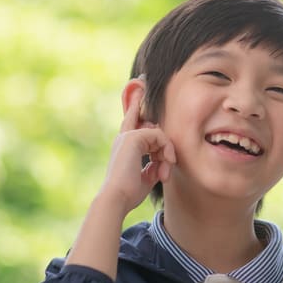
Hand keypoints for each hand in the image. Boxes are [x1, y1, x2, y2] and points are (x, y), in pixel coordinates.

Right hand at [98, 87, 175, 212]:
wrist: (116, 198)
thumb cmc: (128, 193)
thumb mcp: (145, 177)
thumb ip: (154, 166)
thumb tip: (163, 163)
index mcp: (123, 147)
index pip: (131, 122)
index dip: (135, 105)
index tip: (138, 84)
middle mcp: (123, 138)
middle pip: (142, 119)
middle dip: (150, 122)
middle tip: (158, 149)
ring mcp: (127, 136)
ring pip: (158, 133)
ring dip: (166, 152)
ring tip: (164, 172)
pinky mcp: (134, 138)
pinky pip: (159, 136)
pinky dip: (166, 151)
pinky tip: (166, 165)